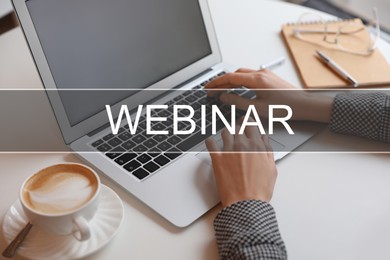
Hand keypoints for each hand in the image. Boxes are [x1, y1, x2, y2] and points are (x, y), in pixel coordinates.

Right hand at [206, 68, 332, 122]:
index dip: (216, 83)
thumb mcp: (258, 108)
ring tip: (221, 90)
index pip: (229, 77)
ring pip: (242, 74)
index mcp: (256, 79)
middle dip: (221, 82)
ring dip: (230, 81)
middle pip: (234, 74)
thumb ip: (238, 101)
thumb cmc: (286, 107)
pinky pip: (249, 76)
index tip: (207, 88)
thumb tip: (224, 97)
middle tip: (212, 91)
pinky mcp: (269, 77)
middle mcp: (260, 73)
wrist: (305, 104)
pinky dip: (239, 81)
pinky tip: (237, 88)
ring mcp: (265, 74)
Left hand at [206, 121, 276, 207]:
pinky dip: (210, 141)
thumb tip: (264, 139)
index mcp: (257, 146)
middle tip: (236, 130)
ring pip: (225, 131)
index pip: (252, 124)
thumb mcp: (272, 169)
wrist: (246, 204)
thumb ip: (268, 150)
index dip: (249, 121)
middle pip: (238, 125)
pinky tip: (211, 143)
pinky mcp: (217, 159)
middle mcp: (243, 145)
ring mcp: (229, 150)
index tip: (246, 121)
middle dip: (238, 126)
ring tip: (226, 137)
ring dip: (226, 132)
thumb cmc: (260, 190)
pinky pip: (210, 143)